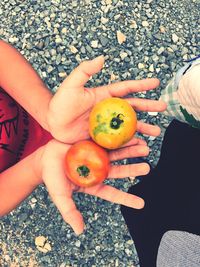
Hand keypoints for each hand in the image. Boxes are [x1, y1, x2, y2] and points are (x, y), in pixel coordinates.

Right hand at [40, 138, 149, 234]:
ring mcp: (96, 156)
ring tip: (145, 148)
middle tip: (147, 168)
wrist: (43, 157)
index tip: (142, 204)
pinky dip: (120, 139)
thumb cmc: (51, 177)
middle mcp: (98, 170)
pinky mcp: (93, 143)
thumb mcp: (60, 196)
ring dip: (131, 151)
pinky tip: (131, 135)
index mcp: (93, 184)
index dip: (127, 198)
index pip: (112, 193)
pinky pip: (108, 141)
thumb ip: (70, 212)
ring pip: (117, 154)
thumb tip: (80, 231)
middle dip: (133, 169)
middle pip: (119, 171)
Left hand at [47, 56, 166, 142]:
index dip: (141, 85)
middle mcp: (109, 110)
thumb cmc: (60, 103)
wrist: (53, 124)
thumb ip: (85, 71)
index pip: (126, 89)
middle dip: (149, 106)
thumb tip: (101, 58)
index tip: (156, 83)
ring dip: (144, 127)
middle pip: (133, 108)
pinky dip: (131, 142)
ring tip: (156, 131)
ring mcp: (107, 125)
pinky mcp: (103, 138)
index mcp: (105, 96)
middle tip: (164, 107)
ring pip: (129, 125)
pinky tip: (140, 144)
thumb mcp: (71, 85)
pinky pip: (119, 140)